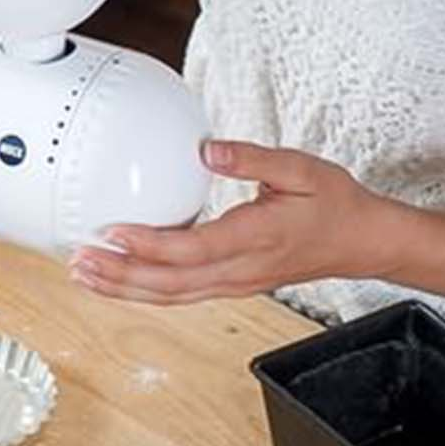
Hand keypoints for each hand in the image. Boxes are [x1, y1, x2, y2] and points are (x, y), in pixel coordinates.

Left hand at [68, 141, 396, 305]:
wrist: (363, 242)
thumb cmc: (335, 205)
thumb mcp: (300, 168)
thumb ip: (252, 158)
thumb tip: (207, 150)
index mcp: (256, 239)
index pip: (193, 250)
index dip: (150, 245)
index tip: (114, 232)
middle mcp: (242, 270)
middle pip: (171, 284)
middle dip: (121, 276)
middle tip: (80, 261)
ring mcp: (236, 282)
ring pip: (173, 296)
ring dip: (126, 288)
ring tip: (87, 275)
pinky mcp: (233, 283)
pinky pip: (183, 292)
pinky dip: (147, 287)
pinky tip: (123, 276)